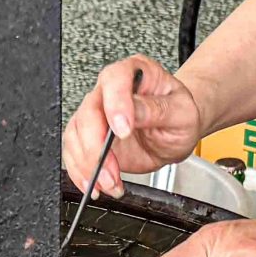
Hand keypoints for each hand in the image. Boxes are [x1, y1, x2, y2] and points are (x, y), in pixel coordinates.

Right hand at [62, 56, 204, 194]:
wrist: (176, 133)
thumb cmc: (180, 116)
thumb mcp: (182, 113)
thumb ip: (157, 110)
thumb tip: (132, 113)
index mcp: (134, 72)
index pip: (115, 79)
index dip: (115, 104)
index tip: (123, 131)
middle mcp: (110, 90)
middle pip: (89, 112)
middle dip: (96, 148)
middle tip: (112, 171)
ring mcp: (97, 114)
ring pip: (76, 135)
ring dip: (87, 165)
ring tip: (109, 183)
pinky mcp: (90, 137)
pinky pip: (74, 152)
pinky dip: (80, 172)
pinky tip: (95, 184)